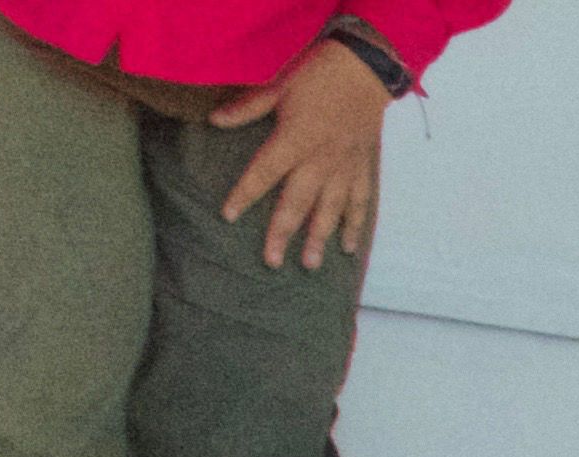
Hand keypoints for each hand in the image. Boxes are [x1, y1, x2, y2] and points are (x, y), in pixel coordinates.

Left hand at [214, 38, 391, 272]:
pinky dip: (353, 225)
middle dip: (283, 233)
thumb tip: (215, 120)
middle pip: (297, 203)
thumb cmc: (317, 74)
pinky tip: (347, 247)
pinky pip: (358, 203)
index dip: (245, 194)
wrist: (363, 69)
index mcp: (295, 139)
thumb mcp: (277, 86)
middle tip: (272, 261)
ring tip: (310, 264)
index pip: (264, 172)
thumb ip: (247, 108)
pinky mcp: (361, 168)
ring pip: (330, 210)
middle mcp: (320, 160)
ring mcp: (344, 167)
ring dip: (319, 239)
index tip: (229, 215)